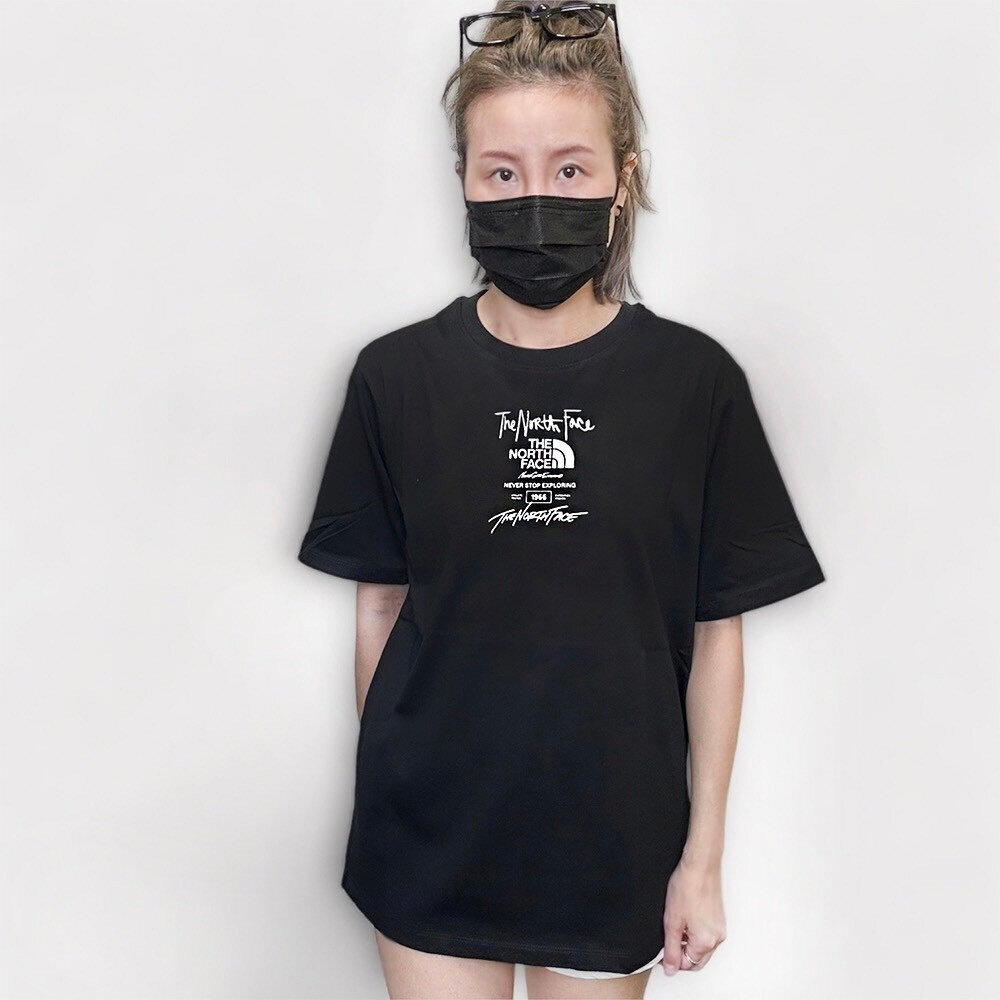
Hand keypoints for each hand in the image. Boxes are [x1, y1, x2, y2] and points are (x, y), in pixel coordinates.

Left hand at [661, 856, 726, 974]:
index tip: (662, 951)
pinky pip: (707, 934)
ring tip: (677, 923)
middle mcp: (717, 938)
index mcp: (706, 942)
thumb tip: (670, 968)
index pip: (687, 965)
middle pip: (697, 959)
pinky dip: (695, 932)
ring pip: (702, 947)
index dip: (671, 959)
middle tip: (668, 937)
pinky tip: (686, 917)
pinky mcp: (719, 919)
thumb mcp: (672, 922)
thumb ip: (671, 949)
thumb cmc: (687, 887)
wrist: (700, 865)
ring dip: (688, 943)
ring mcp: (720, 928)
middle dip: (681, 953)